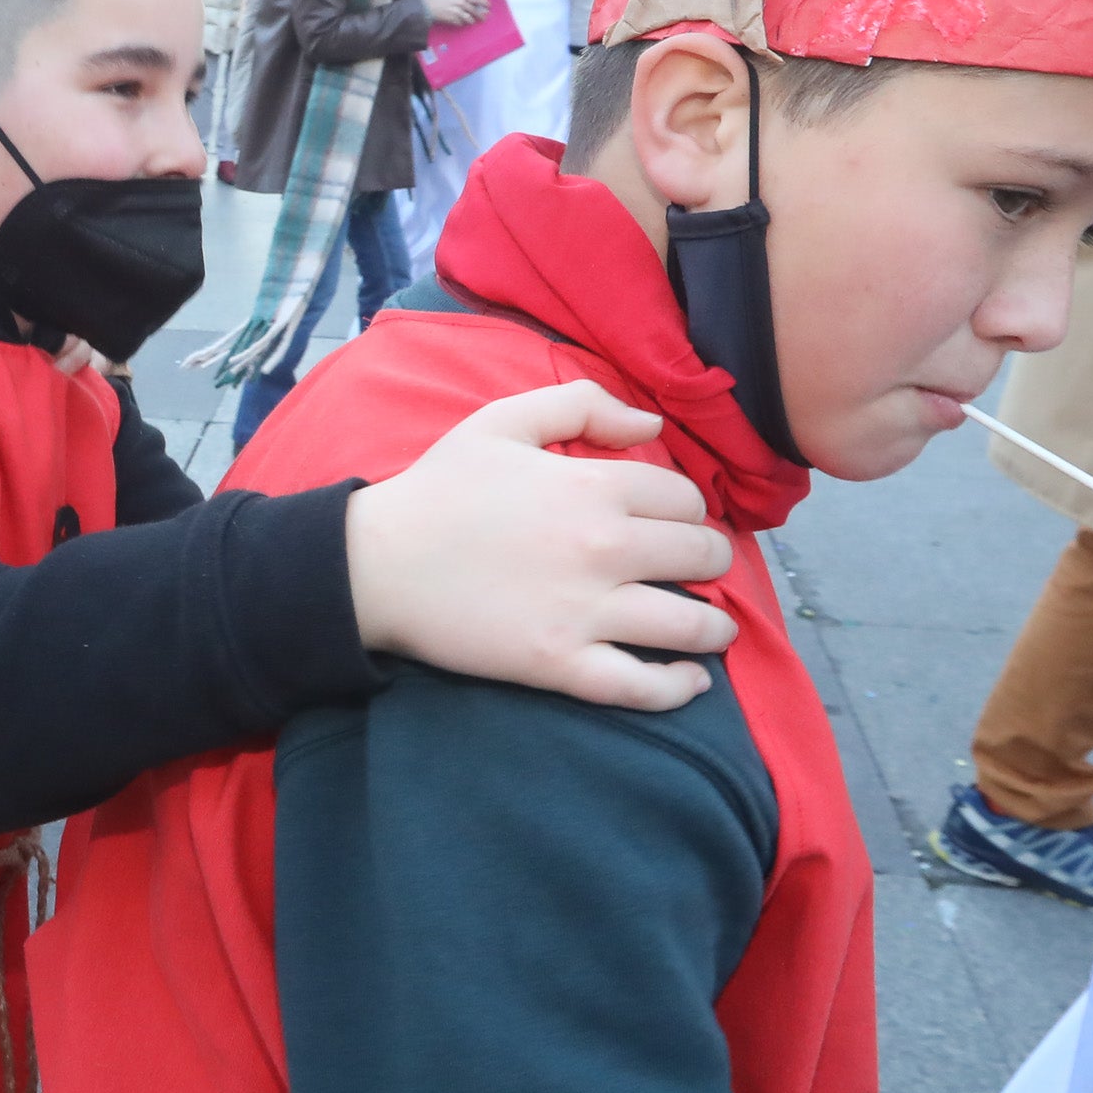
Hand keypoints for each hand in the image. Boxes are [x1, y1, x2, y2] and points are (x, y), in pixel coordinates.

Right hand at [344, 381, 738, 710]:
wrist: (377, 565)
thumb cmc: (438, 489)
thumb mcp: (502, 421)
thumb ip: (581, 405)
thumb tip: (651, 425)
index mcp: (594, 486)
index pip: (685, 499)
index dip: (687, 510)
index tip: (672, 523)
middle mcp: (604, 548)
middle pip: (703, 556)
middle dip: (709, 561)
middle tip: (694, 570)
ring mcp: (586, 611)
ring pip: (692, 624)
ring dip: (716, 626)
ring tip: (712, 627)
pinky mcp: (562, 665)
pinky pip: (644, 686)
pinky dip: (680, 687)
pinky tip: (691, 680)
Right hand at [422, 0, 488, 28]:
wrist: (427, 6)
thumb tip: (473, 5)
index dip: (484, 3)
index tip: (489, 7)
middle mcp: (460, 3)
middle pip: (474, 11)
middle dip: (480, 15)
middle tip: (483, 18)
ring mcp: (456, 12)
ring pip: (469, 19)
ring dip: (471, 21)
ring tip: (472, 22)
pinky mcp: (452, 19)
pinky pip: (461, 23)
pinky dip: (461, 24)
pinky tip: (459, 22)